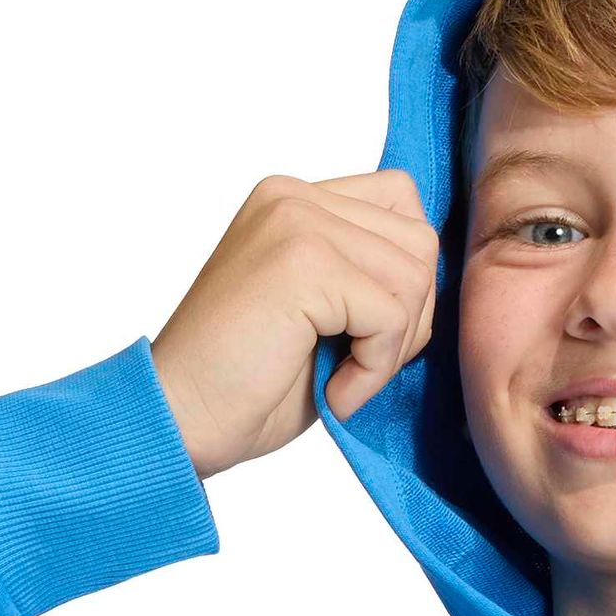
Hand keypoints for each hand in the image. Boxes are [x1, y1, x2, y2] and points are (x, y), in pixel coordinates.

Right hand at [150, 170, 438, 479]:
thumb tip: (435, 274)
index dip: (405, 280)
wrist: (180, 417)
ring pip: (414, 277)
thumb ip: (367, 275)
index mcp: (296, 200)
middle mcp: (294, 197)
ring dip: (391, 349)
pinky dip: (373, 370)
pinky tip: (332, 391)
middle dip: (409, 318)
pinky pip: (392, 316)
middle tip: (357, 362)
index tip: (365, 332)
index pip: (403, 204)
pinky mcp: (303, 263)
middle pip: (420, 240)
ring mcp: (296, 223)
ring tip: (341, 376)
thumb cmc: (248, 383)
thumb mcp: (322, 313)